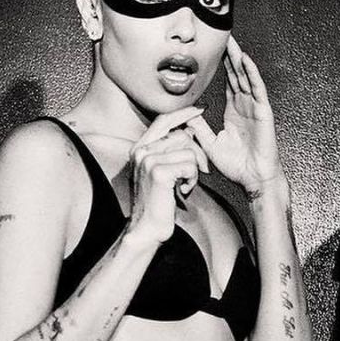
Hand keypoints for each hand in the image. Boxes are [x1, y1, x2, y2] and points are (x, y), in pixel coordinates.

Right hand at [128, 106, 209, 243]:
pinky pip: (189, 165)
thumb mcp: (159, 173)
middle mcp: (141, 150)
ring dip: (194, 170)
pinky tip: (183, 191)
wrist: (145, 230)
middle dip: (196, 153)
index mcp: (140, 148)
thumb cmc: (156, 205)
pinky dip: (192, 179)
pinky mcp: (158, 172)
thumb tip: (189, 131)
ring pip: (188, 150)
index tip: (199, 109)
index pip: (163, 120)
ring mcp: (148, 160)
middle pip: (181, 135)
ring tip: (185, 185)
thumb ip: (169, 152)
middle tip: (198, 172)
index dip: (183, 113)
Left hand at [187, 36, 282, 195]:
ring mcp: (255, 108)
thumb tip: (184, 116)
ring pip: (246, 77)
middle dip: (230, 55)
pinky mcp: (263, 113)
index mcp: (234, 112)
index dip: (222, 65)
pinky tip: (245, 60)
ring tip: (232, 41)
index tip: (214, 49)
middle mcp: (245, 106)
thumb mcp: (210, 145)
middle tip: (222, 35)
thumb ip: (198, 130)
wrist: (254, 179)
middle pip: (237, 74)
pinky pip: (257, 89)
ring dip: (239, 59)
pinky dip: (252, 74)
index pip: (228, 82)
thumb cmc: (237, 166)